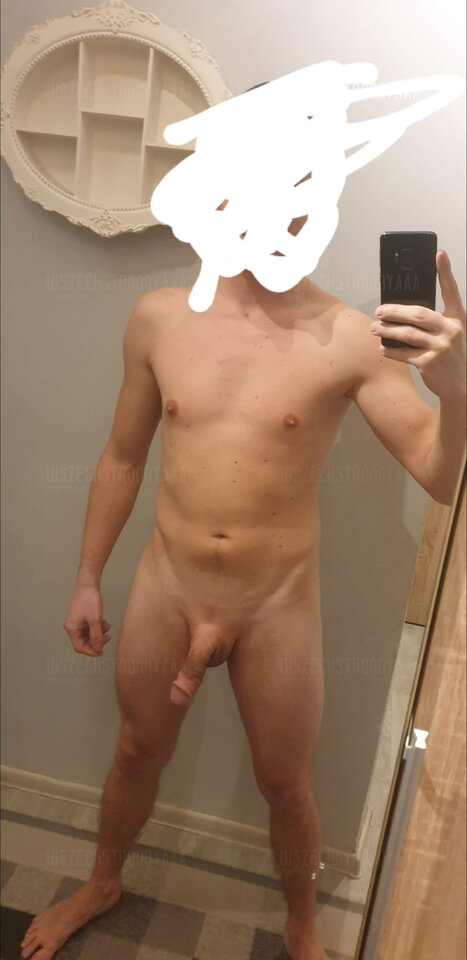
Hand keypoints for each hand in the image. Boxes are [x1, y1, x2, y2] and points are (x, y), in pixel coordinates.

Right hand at [63, 584, 111, 656]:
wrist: (88, 584)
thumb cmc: (89, 600)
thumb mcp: (95, 621)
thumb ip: (97, 637)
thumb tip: (98, 650)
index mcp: (72, 628)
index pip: (79, 647)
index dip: (91, 651)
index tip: (101, 652)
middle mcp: (72, 626)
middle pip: (84, 641)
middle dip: (96, 641)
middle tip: (107, 639)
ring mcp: (77, 621)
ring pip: (88, 634)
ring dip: (98, 633)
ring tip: (106, 628)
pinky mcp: (81, 617)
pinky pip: (89, 627)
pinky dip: (97, 627)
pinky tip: (104, 622)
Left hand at [370, 249, 465, 399]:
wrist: (459, 385)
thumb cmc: (449, 355)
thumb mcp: (448, 334)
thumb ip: (433, 322)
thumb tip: (400, 311)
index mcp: (457, 319)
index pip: (451, 291)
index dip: (445, 272)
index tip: (438, 254)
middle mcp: (452, 330)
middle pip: (419, 314)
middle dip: (395, 311)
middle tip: (379, 311)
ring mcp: (441, 348)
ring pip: (408, 334)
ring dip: (387, 331)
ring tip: (374, 328)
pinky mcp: (429, 364)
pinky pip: (404, 353)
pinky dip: (391, 351)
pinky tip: (382, 348)